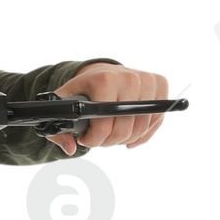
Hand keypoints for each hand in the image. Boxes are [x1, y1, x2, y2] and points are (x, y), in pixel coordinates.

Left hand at [49, 62, 168, 153]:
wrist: (102, 71)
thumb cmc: (84, 90)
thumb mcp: (64, 104)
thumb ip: (59, 129)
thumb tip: (70, 148)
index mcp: (104, 79)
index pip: (104, 125)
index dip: (94, 139)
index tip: (85, 138)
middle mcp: (129, 78)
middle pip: (124, 131)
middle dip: (108, 141)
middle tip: (99, 137)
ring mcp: (147, 81)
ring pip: (140, 130)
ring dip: (124, 140)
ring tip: (112, 133)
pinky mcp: (160, 85)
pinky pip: (155, 122)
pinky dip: (142, 134)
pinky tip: (129, 135)